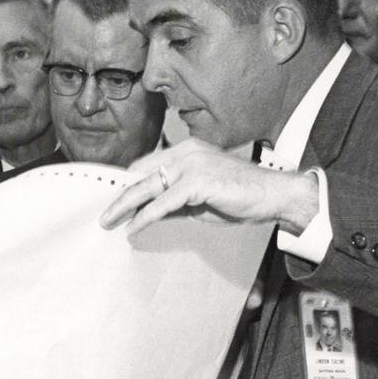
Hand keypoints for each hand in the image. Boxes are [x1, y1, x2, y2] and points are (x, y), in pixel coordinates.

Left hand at [99, 138, 317, 235]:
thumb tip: (149, 213)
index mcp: (187, 150)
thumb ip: (175, 201)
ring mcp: (192, 164)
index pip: (147, 166)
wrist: (274, 194)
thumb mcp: (200, 198)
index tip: (114, 201)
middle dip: (120, 197)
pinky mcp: (198, 181)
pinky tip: (134, 228)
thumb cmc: (241, 195)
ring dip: (125, 207)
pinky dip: (146, 217)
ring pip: (148, 187)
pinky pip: (163, 202)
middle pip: (142, 175)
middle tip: (103, 216)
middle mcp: (186, 152)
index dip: (129, 185)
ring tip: (109, 222)